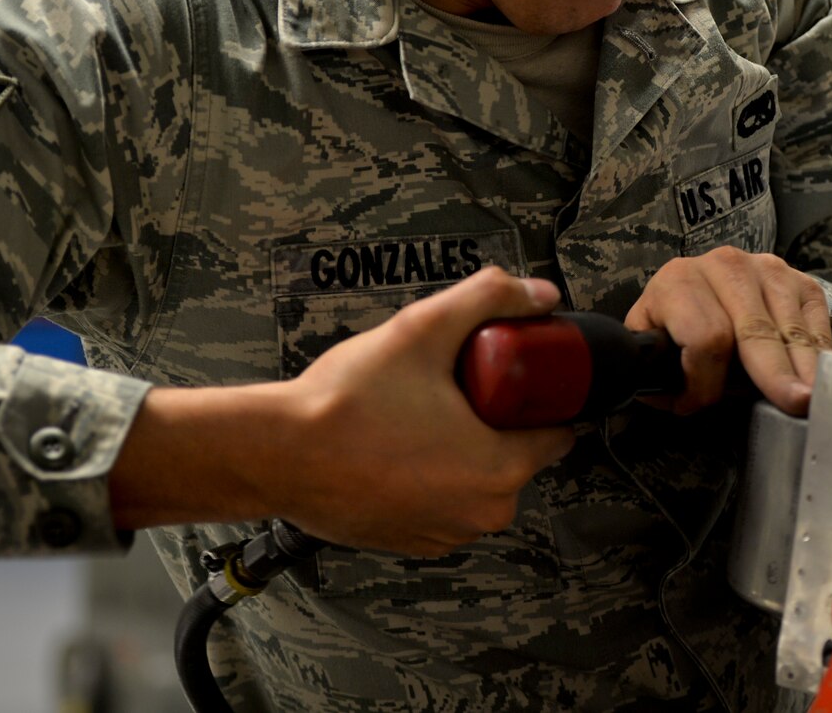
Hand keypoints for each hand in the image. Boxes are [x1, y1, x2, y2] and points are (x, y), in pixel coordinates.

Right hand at [272, 267, 576, 554]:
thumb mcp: (424, 329)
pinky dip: (431, 472)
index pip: (556, 431)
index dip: (540, 395)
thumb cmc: (344, 405)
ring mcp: (444, 533)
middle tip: (456, 384)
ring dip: (463, 446)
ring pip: (478, 476)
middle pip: (517, 452)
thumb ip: (489, 299)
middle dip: (497, 417)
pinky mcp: (410, 540)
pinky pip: (442, 498)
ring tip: (422, 411)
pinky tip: (401, 441)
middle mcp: (479, 514)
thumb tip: (537, 293)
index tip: (515, 375)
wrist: (275, 453)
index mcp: (499, 471)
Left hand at [625, 246, 831, 416]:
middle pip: (755, 332)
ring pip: (790, 330)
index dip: (706, 382)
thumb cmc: (675, 328)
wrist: (697, 289)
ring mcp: (769, 269)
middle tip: (793, 404)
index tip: (700, 405)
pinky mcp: (801, 282)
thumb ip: (658, 370)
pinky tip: (816, 378)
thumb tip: (683, 400)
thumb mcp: (652, 344)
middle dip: (774, 374)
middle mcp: (726, 265)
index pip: (705, 338)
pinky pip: (816, 324)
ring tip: (811, 399)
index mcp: (679, 281)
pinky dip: (820, 355)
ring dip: (803, 369)